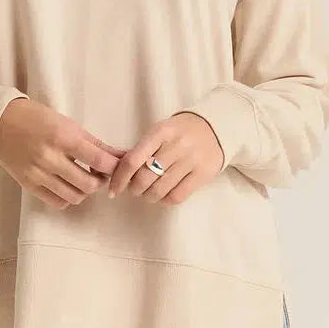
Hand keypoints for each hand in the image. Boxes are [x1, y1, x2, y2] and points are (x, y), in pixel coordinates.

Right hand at [0, 98, 127, 209]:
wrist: (0, 122)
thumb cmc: (38, 118)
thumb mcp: (69, 124)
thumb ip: (95, 143)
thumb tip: (121, 155)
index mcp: (63, 137)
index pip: (98, 160)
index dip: (114, 167)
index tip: (117, 166)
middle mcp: (50, 158)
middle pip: (89, 184)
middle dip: (100, 181)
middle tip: (99, 173)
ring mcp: (38, 174)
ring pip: (74, 196)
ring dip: (85, 190)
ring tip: (83, 178)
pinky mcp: (28, 185)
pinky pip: (57, 202)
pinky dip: (68, 197)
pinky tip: (67, 185)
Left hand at [106, 111, 223, 205]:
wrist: (215, 127)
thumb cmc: (179, 132)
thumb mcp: (159, 133)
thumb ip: (141, 150)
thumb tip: (118, 174)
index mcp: (160, 133)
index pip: (132, 160)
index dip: (119, 179)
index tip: (113, 190)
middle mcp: (176, 146)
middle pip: (144, 178)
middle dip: (134, 189)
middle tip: (134, 189)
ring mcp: (191, 160)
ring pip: (160, 190)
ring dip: (148, 196)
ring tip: (148, 193)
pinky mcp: (203, 174)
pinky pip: (177, 196)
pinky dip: (165, 200)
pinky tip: (163, 195)